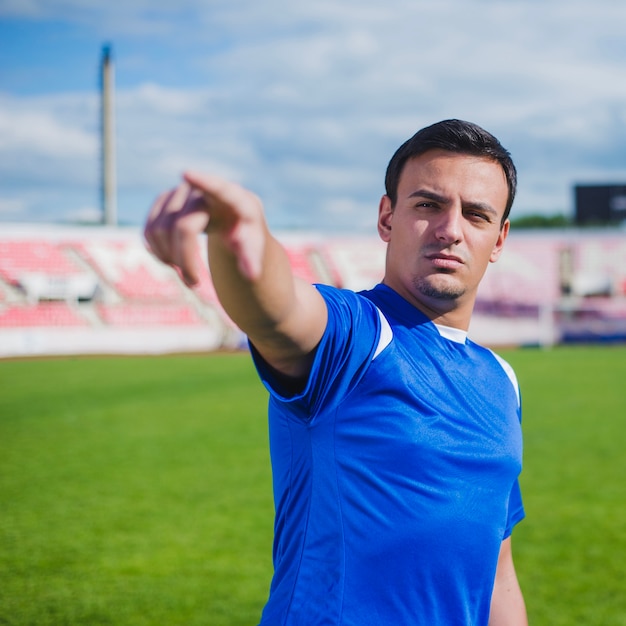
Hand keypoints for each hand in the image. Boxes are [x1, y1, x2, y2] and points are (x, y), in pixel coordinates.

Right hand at [144, 172, 265, 285]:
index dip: (203, 182)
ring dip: (169, 259)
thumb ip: (252, 259)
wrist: (231, 220)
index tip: (187, 174)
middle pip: (183, 227)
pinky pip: (149, 230)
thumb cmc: (245, 235)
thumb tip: (251, 275)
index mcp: (234, 199)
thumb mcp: (253, 247)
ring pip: (159, 229)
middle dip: (185, 260)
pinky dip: (157, 251)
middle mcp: (204, 191)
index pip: (219, 188)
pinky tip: (173, 260)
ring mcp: (181, 193)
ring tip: (187, 273)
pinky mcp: (164, 200)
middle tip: (195, 284)